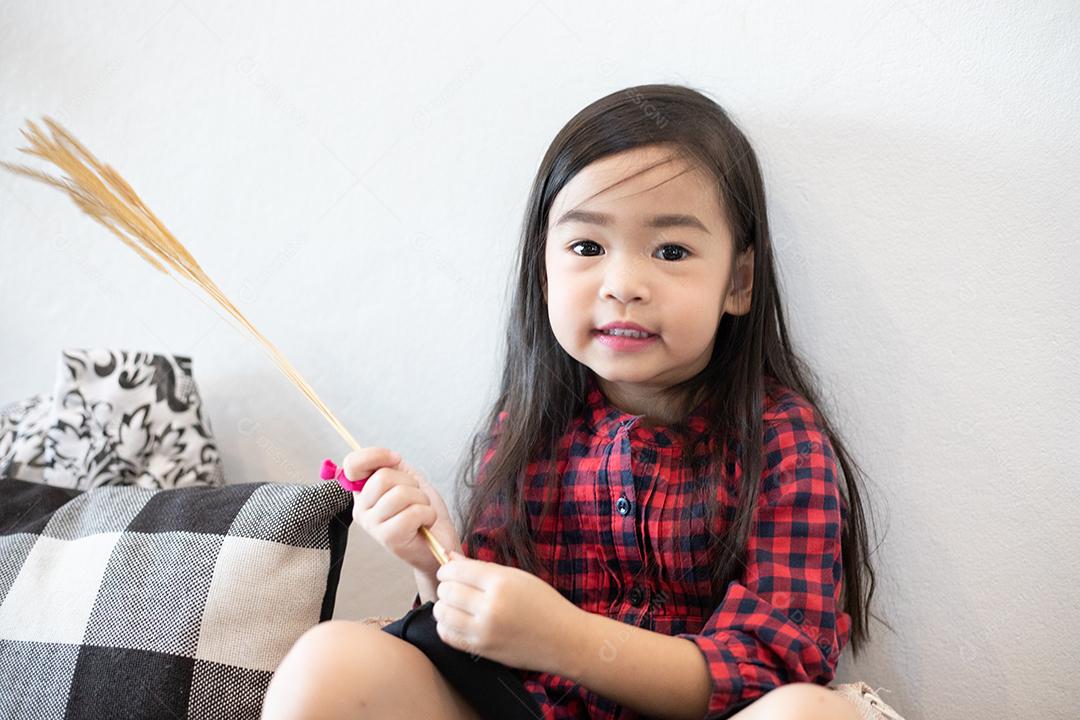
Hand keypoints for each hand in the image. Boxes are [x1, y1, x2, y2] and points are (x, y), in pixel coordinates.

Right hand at [346, 447, 459, 575]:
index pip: (352, 464)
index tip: (396, 460)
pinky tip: (425, 523)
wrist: (438, 542)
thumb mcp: (407, 479)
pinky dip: (428, 514)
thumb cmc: (422, 511)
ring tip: (421, 511)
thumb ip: (392, 465)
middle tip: (415, 498)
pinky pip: (412, 513)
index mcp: (362, 492)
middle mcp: (361, 509)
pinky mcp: (388, 538)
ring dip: (421, 500)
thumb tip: (388, 456)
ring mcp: (372, 525)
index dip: (377, 455)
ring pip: (400, 494)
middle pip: (383, 477)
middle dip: (410, 483)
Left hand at [432, 550, 581, 673]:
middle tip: (452, 587)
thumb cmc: (545, 605)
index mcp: (501, 583)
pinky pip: (448, 636)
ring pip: (442, 614)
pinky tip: (456, 621)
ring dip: (443, 606)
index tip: (448, 571)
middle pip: (447, 591)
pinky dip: (445, 626)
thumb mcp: (517, 577)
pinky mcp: (481, 650)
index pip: (457, 571)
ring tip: (453, 604)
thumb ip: (482, 567)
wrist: (564, 640)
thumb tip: (451, 557)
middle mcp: (490, 607)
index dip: (447, 569)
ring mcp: (484, 631)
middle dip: (445, 586)